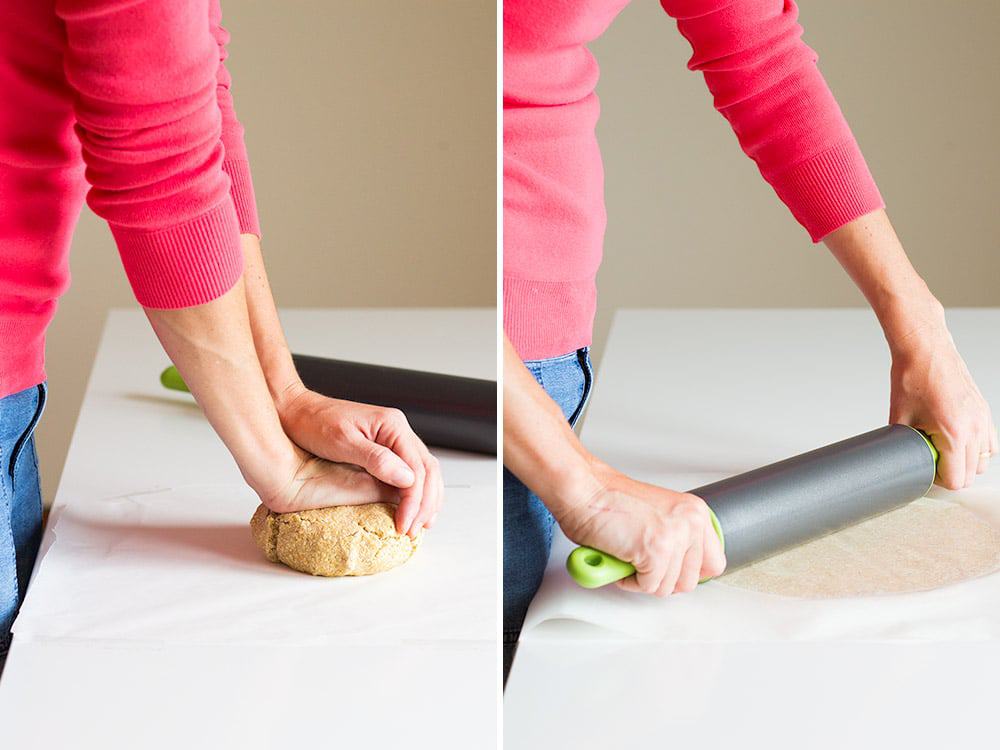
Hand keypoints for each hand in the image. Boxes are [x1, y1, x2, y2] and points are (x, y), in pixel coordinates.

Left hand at [275, 384, 442, 535]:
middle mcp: (398, 430)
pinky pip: (411, 471)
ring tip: (420, 525)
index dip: (414, 502)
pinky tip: (413, 508)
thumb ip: (377, 460)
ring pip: (425, 472)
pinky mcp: (385, 448)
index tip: (404, 525)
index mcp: (392, 426)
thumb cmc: (314, 423)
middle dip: (425, 505)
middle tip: (414, 532)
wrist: (296, 411)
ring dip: (426, 500)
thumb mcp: (343, 442)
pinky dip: (416, 492)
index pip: (417, 469)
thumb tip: (408, 480)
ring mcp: (393, 438)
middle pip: (428, 470)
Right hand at [556, 461, 726, 596]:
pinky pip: (648, 587)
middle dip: (662, 579)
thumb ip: (677, 538)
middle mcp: (691, 523)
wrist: (583, 490)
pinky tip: (620, 558)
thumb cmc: (608, 502)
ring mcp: (675, 537)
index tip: (670, 570)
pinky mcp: (656, 552)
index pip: (714, 562)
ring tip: (627, 555)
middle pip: (690, 581)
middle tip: (641, 563)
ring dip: (642, 580)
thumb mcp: (659, 515)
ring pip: (667, 587)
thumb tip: (680, 569)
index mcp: (695, 512)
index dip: (688, 573)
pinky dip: (629, 580)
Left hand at [888, 310, 996, 489]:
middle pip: (971, 473)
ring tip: (943, 452)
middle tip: (930, 463)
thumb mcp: (900, 418)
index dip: (938, 481)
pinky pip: (990, 442)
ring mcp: (982, 419)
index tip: (925, 473)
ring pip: (984, 460)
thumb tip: (902, 459)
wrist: (925, 349)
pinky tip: (957, 441)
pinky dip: (977, 448)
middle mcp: (974, 428)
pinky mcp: (984, 410)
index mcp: (954, 434)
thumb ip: (905, 444)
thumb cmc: (912, 377)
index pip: (956, 480)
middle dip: (950, 474)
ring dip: (965, 462)